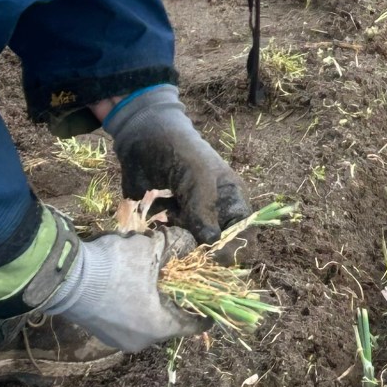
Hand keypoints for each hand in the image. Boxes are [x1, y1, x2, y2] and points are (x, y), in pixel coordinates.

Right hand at [42, 227, 200, 352]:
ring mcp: (118, 340)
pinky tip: (131, 284)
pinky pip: (127, 320)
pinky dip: (134, 305)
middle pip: (168, 322)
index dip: (204, 312)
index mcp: (158, 328)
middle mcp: (140, 341)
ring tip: (154, 278)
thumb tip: (187, 244)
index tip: (213, 304)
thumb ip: (175, 247)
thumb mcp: (152, 249)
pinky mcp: (101, 332)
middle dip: (175, 301)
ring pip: (146, 320)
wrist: (66, 278)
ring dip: (152, 302)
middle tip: (180, 282)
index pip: (192, 325)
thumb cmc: (116, 266)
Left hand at [104, 85, 248, 244]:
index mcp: (231, 198)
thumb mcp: (198, 179)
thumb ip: (205, 212)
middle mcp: (214, 210)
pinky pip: (169, 234)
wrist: (143, 135)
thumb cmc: (180, 150)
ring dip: (176, 236)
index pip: (243, 233)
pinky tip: (154, 211)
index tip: (210, 250)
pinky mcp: (168, 215)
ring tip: (166, 216)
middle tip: (181, 229)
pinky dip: (160, 229)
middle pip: (214, 243)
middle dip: (198, 244)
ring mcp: (190, 213)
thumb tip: (212, 244)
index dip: (232, 246)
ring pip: (190, 242)